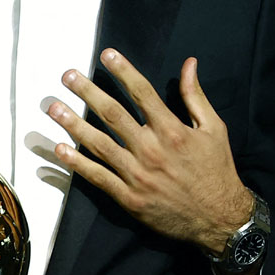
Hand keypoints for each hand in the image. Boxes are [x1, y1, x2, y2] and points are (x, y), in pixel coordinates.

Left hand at [48, 49, 253, 253]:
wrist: (220, 219)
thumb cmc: (217, 171)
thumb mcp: (214, 129)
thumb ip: (195, 96)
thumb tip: (189, 64)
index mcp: (172, 131)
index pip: (142, 93)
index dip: (123, 71)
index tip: (107, 55)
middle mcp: (151, 150)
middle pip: (113, 114)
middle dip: (88, 92)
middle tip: (68, 76)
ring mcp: (138, 175)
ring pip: (100, 144)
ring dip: (74, 124)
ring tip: (54, 108)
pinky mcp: (130, 198)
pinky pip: (99, 177)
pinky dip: (78, 164)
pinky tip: (60, 149)